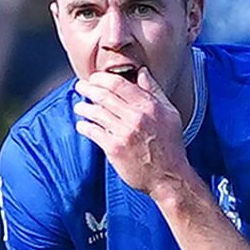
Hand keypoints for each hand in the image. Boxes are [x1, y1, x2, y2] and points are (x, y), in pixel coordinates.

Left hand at [72, 68, 187, 194]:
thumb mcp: (170, 113)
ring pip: (96, 112)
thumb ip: (154, 92)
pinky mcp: (114, 148)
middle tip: (80, 86)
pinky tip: (82, 125)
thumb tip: (141, 72)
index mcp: (150, 106)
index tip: (95, 78)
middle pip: (104, 95)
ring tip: (79, 106)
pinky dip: (84, 126)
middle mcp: (136, 117)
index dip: (102, 78)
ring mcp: (124, 133)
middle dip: (88, 88)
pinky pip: (93, 131)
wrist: (169, 177)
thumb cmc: (170, 145)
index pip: (119, 84)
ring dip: (83, 107)